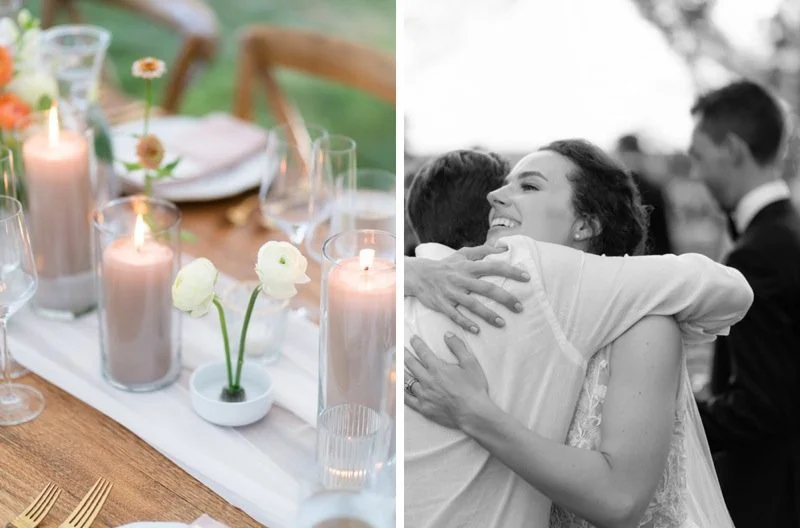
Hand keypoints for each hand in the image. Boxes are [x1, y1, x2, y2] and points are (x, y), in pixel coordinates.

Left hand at [404, 333, 490, 429]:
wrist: (474, 413)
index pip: (423, 352)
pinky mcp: (423, 408)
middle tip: (399, 349)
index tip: (412, 338)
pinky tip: (398, 387)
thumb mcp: (470, 363)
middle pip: (411, 364)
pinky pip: (407, 399)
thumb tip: (447, 334)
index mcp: (437, 368)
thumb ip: (458, 347)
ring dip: (400, 370)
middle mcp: (427, 380)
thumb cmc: (474, 388)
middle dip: (404, 354)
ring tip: (396, 365)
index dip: (417, 343)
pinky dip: (401, 391)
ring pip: (407, 380)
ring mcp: (424, 395)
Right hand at [405, 244, 529, 332]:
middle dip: (504, 298)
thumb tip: (504, 248)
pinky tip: (477, 330)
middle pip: (486, 288)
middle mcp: (461, 279)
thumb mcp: (462, 254)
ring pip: (472, 304)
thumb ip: (484, 250)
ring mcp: (451, 292)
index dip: (510, 271)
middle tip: (520, 307)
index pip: (493, 266)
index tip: (526, 277)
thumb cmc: (445, 265)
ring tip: (502, 323)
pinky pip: (454, 315)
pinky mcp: (442, 304)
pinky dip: (465, 323)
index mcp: (468, 266)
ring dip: (487, 314)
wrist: (418, 275)